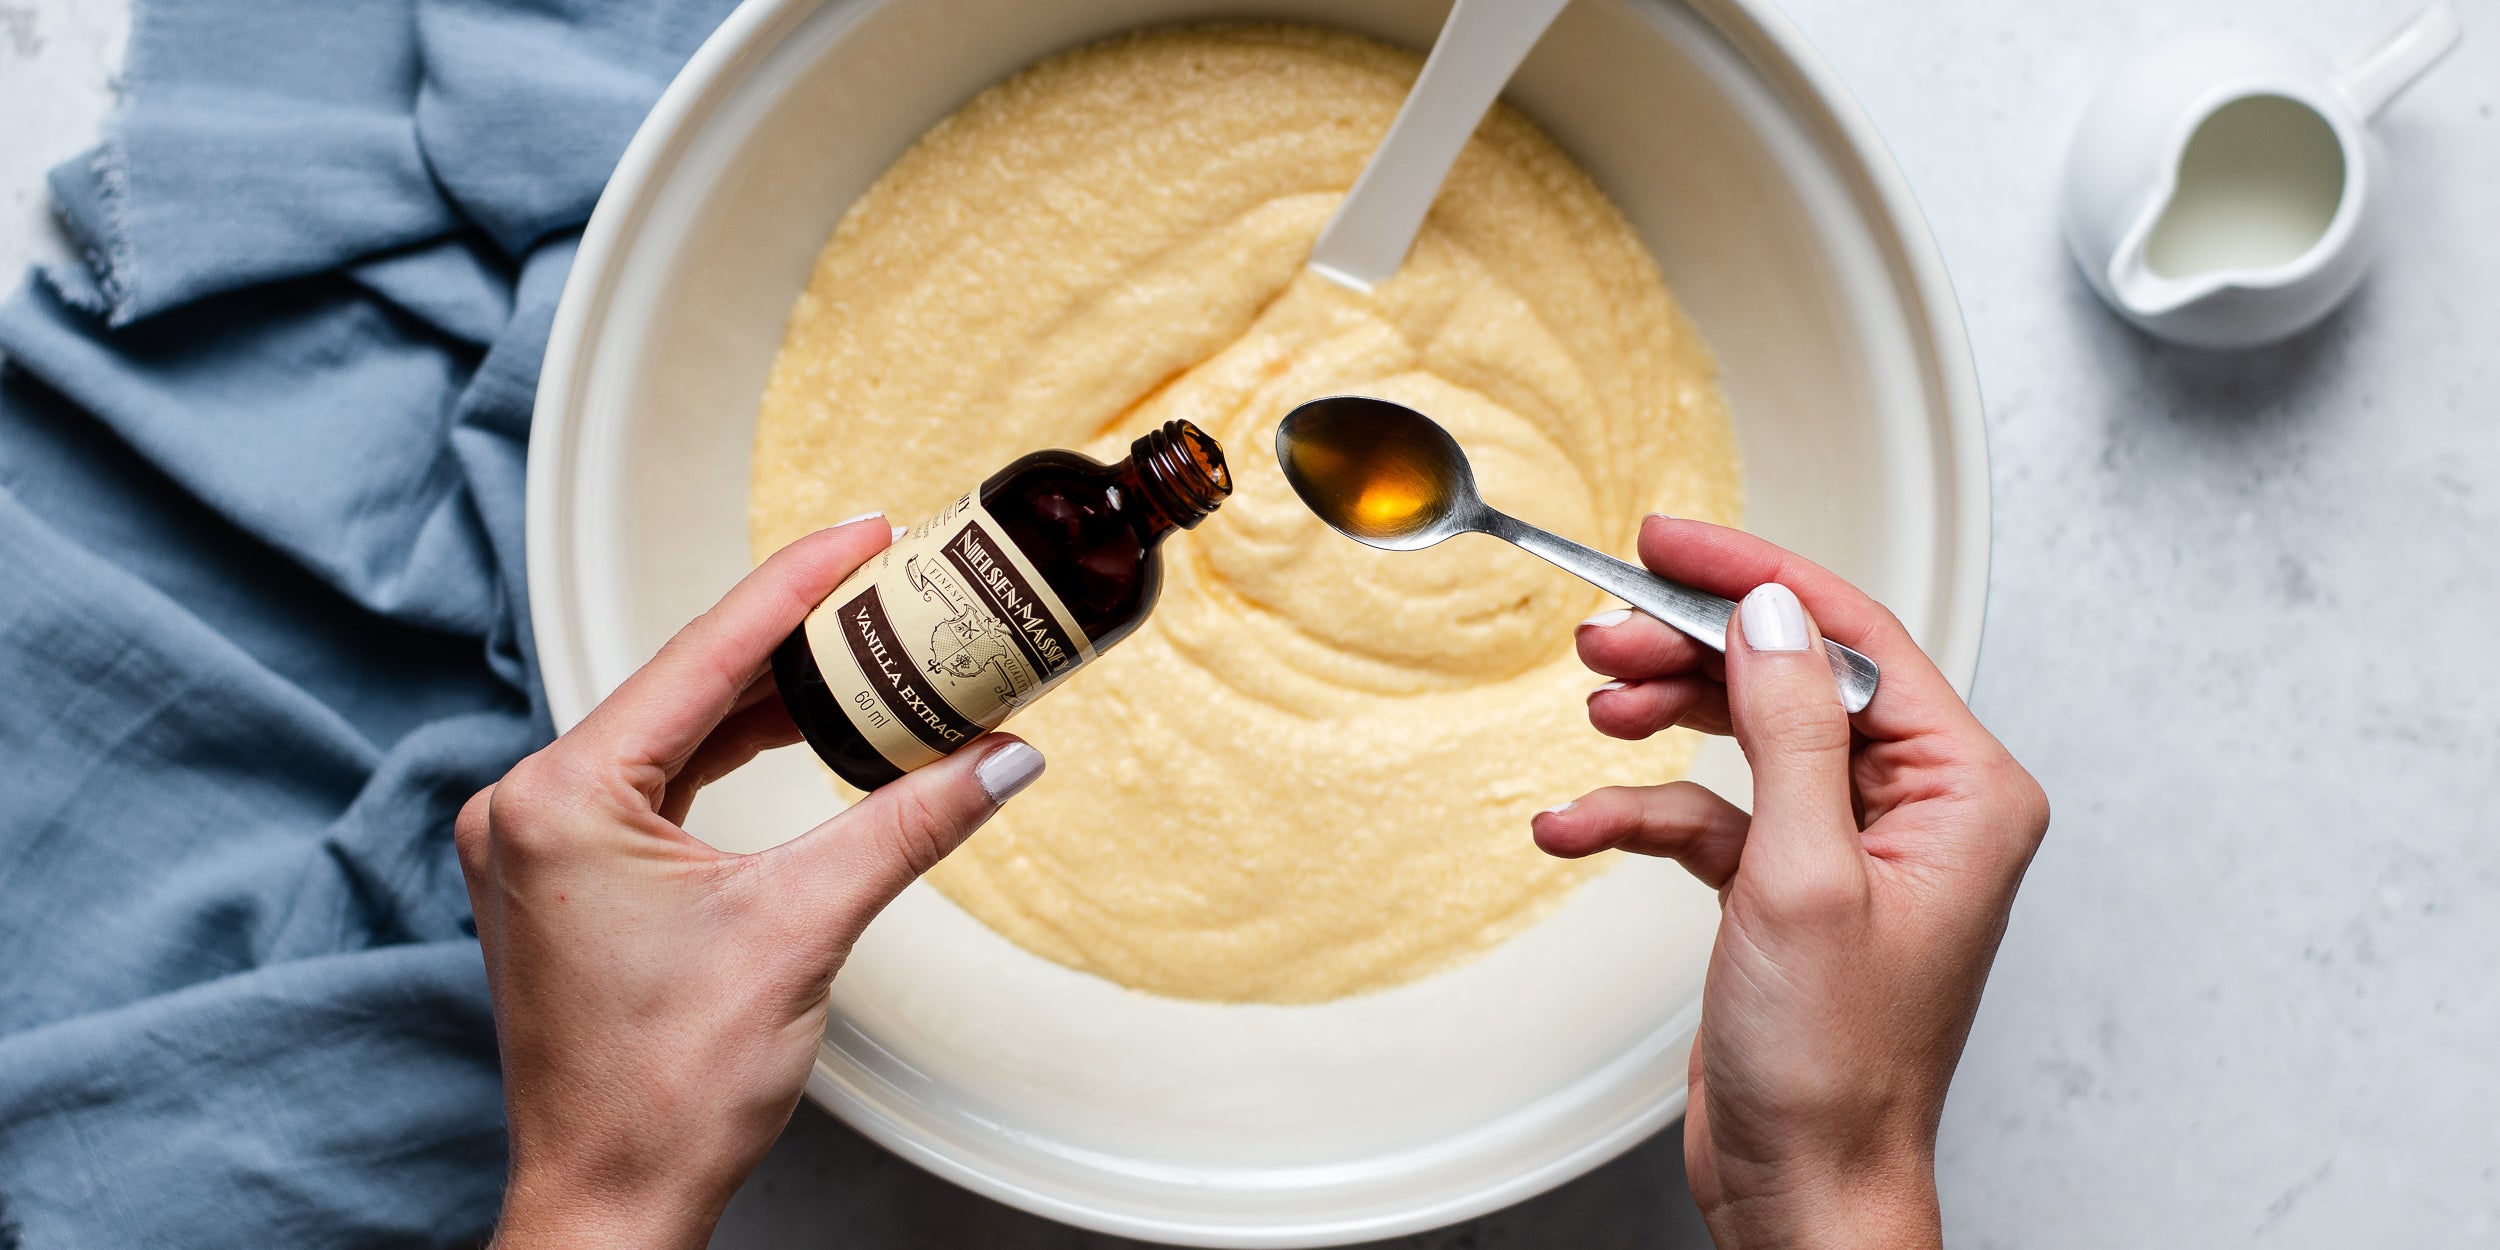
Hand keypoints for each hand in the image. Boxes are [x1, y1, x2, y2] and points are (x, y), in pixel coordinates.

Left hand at [454, 517, 1045, 1248]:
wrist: (608, 1201)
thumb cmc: (670, 1089)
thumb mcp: (806, 929)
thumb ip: (908, 823)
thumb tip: (1001, 755)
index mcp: (563, 797)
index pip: (703, 656)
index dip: (796, 584)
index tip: (865, 531)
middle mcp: (528, 805)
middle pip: (684, 686)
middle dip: (791, 637)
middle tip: (883, 584)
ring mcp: (535, 844)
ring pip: (670, 735)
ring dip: (764, 699)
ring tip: (860, 650)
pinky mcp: (559, 879)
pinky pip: (654, 784)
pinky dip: (726, 757)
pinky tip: (796, 733)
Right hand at [1532, 517, 2047, 1248]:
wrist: (1804, 1190)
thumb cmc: (1835, 1069)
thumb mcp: (1804, 877)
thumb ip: (1791, 731)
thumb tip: (1773, 615)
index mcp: (1962, 791)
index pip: (1853, 636)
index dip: (1753, 576)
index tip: (1669, 541)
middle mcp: (1916, 808)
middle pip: (1789, 676)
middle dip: (1688, 651)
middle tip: (1603, 629)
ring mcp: (1849, 847)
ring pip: (1742, 735)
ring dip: (1657, 721)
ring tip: (1593, 706)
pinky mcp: (1787, 888)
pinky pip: (1707, 815)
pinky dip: (1639, 814)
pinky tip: (1577, 826)